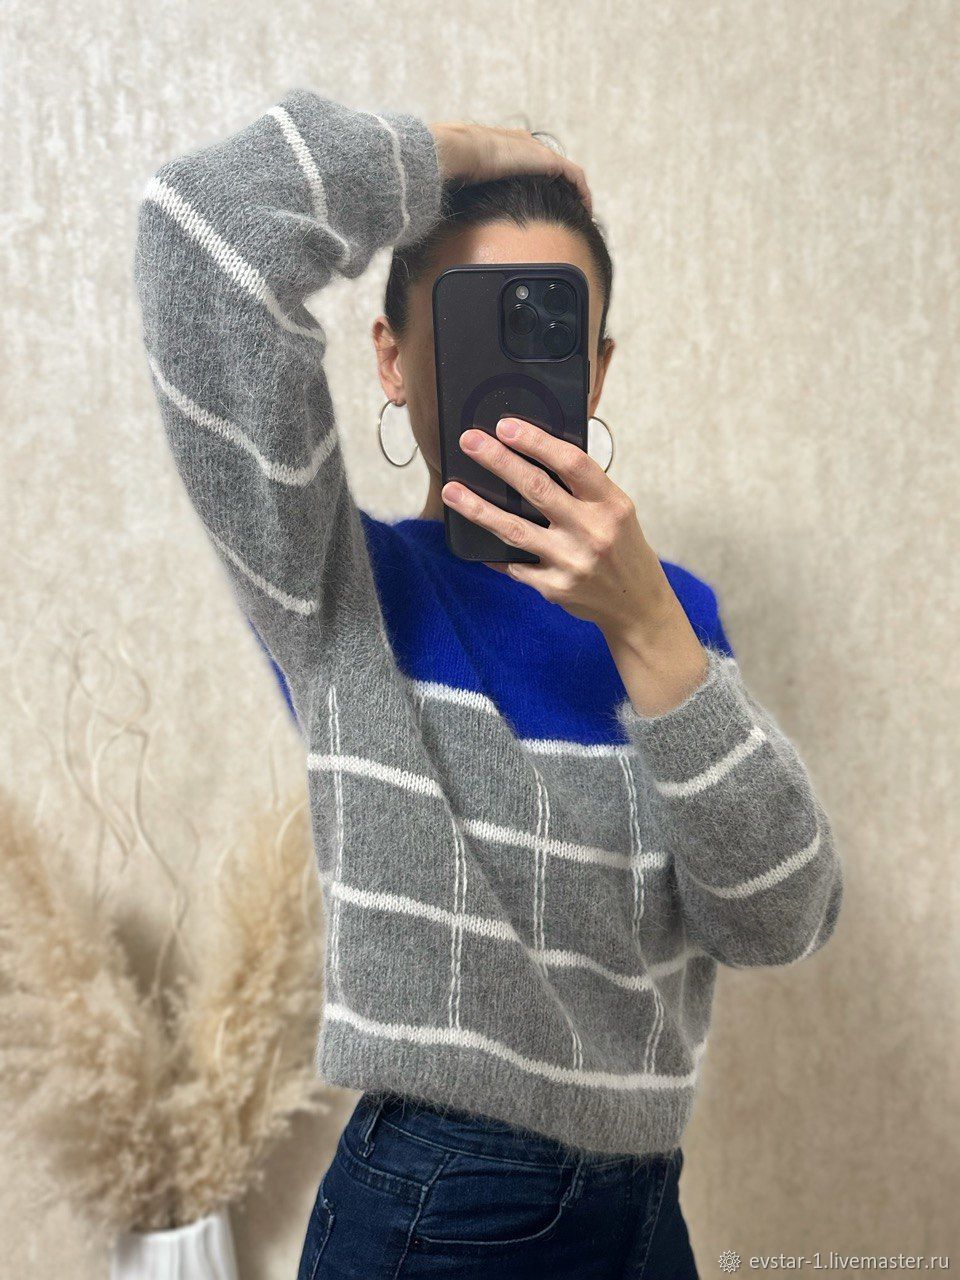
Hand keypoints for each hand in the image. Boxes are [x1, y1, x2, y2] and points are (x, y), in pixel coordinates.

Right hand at [428, 122, 591, 213]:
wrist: (460, 151)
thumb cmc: (454, 166)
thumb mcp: (462, 178)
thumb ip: (467, 188)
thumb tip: (454, 212)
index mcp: (506, 147)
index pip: (531, 164)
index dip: (541, 183)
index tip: (547, 203)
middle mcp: (525, 145)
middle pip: (552, 168)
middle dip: (563, 189)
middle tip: (569, 210)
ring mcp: (537, 151)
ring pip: (567, 173)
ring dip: (577, 193)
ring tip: (583, 212)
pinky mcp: (547, 160)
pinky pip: (574, 177)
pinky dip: (582, 192)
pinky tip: (586, 210)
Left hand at [441, 417, 710, 714]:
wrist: (638, 606)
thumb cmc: (623, 548)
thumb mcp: (617, 511)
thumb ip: (584, 489)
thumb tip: (532, 456)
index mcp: (611, 504)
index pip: (571, 462)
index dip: (536, 441)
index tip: (505, 426)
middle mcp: (592, 532)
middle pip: (536, 488)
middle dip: (498, 461)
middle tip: (469, 441)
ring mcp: (571, 562)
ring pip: (513, 529)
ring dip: (477, 507)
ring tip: (450, 490)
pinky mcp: (555, 588)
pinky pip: (514, 564)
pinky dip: (492, 550)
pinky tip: (472, 537)